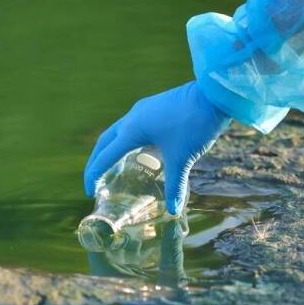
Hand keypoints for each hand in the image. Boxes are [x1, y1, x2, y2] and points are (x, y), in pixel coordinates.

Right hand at [83, 81, 231, 214]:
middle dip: (96, 162)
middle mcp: (131, 119)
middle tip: (94, 181)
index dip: (94, 176)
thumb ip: (175, 185)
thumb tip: (173, 210)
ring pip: (117, 133)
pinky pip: (131, 127)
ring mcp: (142, 110)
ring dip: (110, 150)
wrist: (213, 94)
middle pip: (104, 142)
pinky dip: (126, 142)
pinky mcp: (153, 107)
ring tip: (111, 168)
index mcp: (132, 131)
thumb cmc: (195, 124)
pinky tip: (138, 152)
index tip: (90, 192)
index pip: (105, 157)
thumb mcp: (183, 157)